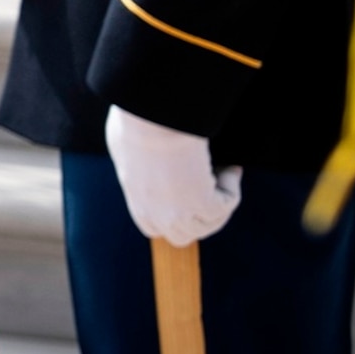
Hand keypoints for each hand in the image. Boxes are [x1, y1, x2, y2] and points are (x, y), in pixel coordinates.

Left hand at [103, 105, 240, 245]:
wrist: (151, 117)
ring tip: (222, 172)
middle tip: (209, 190)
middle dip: (198, 217)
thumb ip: (131, 162)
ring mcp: (179, 213)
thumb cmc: (136, 122)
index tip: (186, 194)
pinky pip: (228, 203)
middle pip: (183, 236)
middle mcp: (156, 214)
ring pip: (210, 224)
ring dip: (220, 201)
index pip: (154, 228)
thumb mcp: (122, 146)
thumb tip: (140, 158)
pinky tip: (230, 168)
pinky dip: (233, 184)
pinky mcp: (201, 203)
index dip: (173, 216)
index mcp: (137, 201)